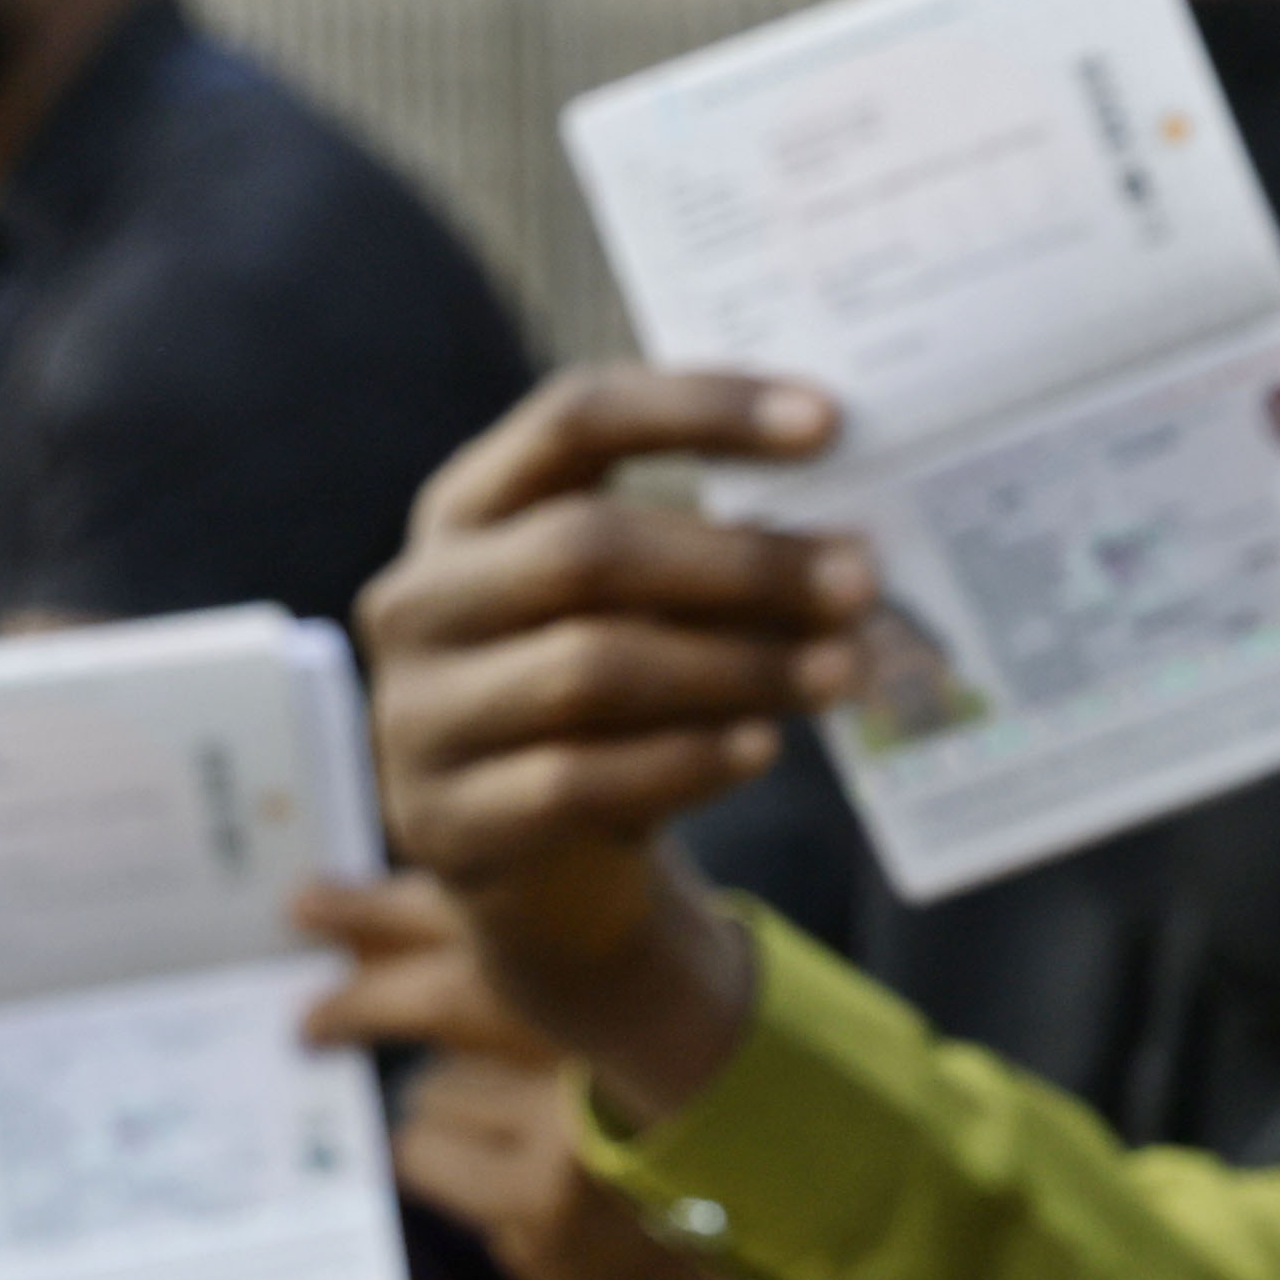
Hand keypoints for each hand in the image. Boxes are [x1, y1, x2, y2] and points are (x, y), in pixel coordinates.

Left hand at [297, 874, 744, 1279]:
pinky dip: (438, 1152)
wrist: (693, 1251)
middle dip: (363, 997)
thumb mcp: (591, 1023)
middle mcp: (615, 1040)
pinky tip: (496, 1169)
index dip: (393, 907)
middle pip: (453, 996)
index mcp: (629, 975)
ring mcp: (580, 1122)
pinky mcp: (544, 1198)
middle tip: (306, 1017)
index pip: (499, 919)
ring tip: (506, 1124)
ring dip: (444, 1098)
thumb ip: (515, 963)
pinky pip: (427, 1148)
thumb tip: (361, 924)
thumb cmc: (625, 1115)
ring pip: (433, 1084)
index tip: (310, 903)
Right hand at [357, 369, 868, 1115]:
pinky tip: (762, 747)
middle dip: (742, 564)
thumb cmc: (615, 703)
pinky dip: (684, 761)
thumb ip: (719, 560)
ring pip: (589, 668)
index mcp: (469, 509)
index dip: (702, 409)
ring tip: (841, 670)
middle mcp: (423, 598)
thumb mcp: (650, 615)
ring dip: (736, 667)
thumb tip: (852, 542)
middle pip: (586, 548)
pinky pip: (577, 781)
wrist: (543, 871)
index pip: (576, 418)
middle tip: (860, 578)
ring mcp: (419, 714)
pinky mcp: (448, 822)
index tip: (829, 421)